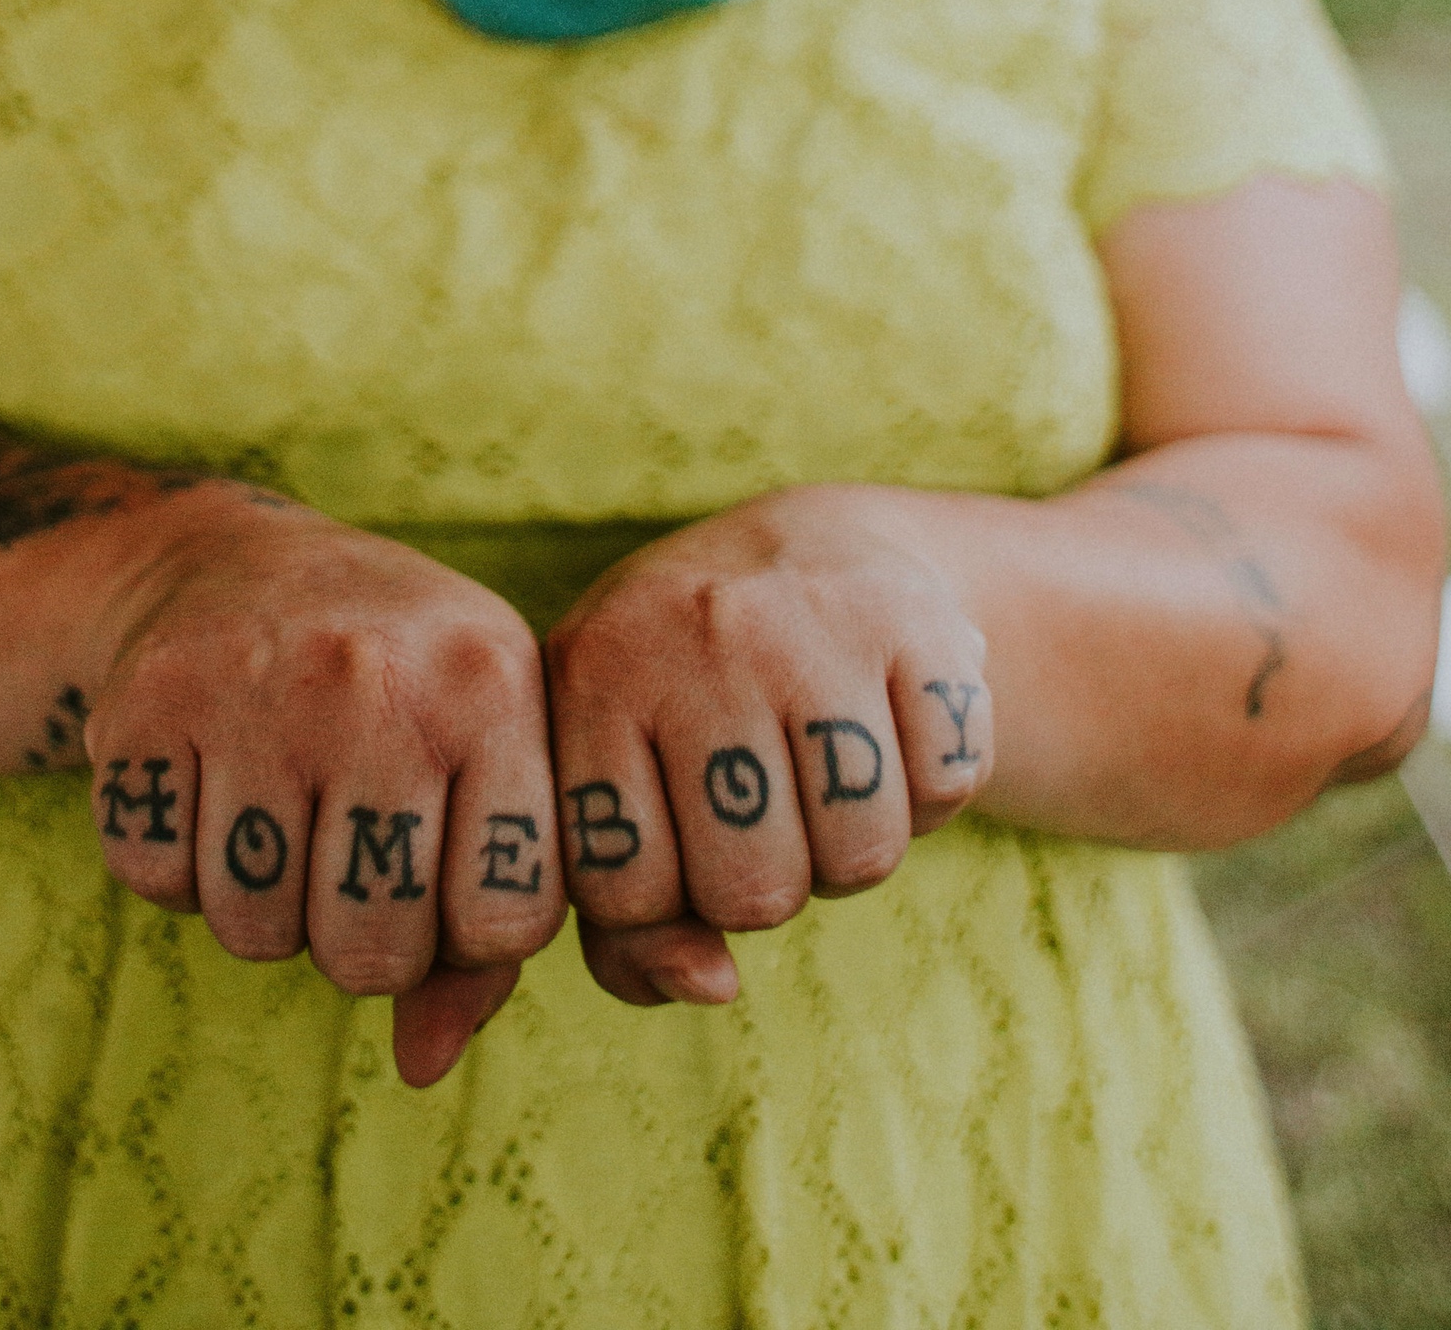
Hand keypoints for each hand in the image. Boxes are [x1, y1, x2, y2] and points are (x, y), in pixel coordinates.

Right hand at [81, 486, 562, 1084]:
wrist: (233, 560)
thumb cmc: (393, 693)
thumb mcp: (478, 760)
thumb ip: (485, 933)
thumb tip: (424, 1069)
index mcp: (494, 684)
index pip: (503, 922)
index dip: (463, 932)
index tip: (440, 871)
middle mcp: (379, 677)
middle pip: (371, 950)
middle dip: (357, 941)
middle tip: (343, 856)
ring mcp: (259, 683)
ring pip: (255, 932)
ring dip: (260, 909)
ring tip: (275, 815)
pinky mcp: (150, 698)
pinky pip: (156, 879)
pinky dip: (172, 865)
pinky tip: (204, 787)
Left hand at [542, 487, 992, 1007]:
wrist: (809, 550)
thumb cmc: (690, 707)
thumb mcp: (622, 784)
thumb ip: (626, 928)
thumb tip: (711, 988)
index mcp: (591, 671)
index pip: (624, 893)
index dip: (666, 901)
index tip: (679, 836)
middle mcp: (691, 630)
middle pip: (752, 890)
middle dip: (768, 881)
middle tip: (767, 803)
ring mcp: (804, 616)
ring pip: (860, 856)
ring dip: (853, 846)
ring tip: (825, 772)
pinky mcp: (912, 616)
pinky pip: (947, 790)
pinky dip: (931, 792)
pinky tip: (891, 730)